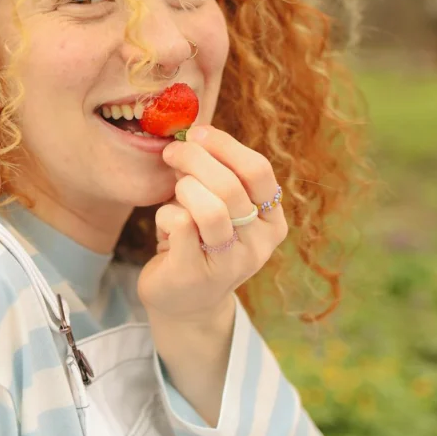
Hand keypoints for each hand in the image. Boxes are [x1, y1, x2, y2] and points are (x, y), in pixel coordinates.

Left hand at [137, 125, 288, 326]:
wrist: (184, 301)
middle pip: (231, 186)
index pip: (258, 171)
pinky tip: (165, 223)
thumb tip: (193, 135)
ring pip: (211, 208)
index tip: (197, 134)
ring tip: (175, 190)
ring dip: (184, 188)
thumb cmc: (199, 241)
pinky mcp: (195, 275)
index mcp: (271, 222)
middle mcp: (258, 245)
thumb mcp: (217, 205)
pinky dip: (165, 214)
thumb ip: (213, 174)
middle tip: (172, 152)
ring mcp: (229, 264)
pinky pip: (179, 225)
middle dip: (194, 159)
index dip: (225, 145)